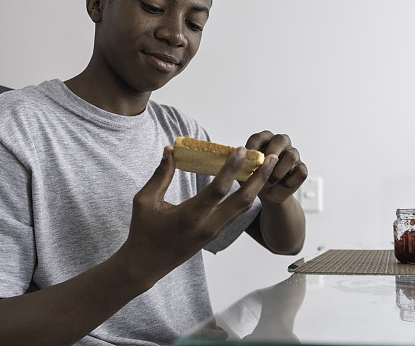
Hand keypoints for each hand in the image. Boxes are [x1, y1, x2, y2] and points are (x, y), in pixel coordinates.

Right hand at [118, 146, 275, 289]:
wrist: (146, 266)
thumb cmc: (143, 232)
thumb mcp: (145, 201)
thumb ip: (161, 175)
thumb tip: (170, 150)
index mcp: (189, 217)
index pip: (217, 190)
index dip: (231, 168)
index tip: (241, 149)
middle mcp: (207, 226)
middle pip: (242, 200)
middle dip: (259, 178)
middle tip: (270, 158)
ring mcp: (214, 232)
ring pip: (243, 208)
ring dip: (257, 186)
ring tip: (267, 166)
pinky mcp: (215, 235)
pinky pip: (236, 213)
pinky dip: (247, 196)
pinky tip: (251, 182)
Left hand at [246, 131, 307, 203]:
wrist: (268, 194)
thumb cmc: (254, 179)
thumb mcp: (244, 172)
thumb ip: (243, 165)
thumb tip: (240, 160)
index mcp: (264, 139)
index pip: (258, 138)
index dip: (252, 150)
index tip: (246, 162)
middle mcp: (280, 143)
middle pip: (280, 140)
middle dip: (270, 156)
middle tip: (261, 171)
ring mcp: (293, 154)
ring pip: (292, 156)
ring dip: (278, 172)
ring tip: (268, 182)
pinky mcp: (301, 168)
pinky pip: (301, 172)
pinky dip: (289, 182)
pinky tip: (281, 185)